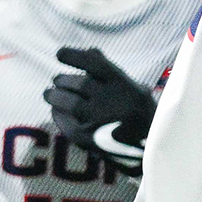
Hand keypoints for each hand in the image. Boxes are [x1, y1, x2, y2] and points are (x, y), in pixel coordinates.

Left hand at [46, 45, 154, 171]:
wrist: (152, 151)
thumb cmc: (143, 115)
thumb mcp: (135, 88)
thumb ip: (111, 71)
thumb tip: (90, 50)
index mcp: (123, 85)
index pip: (92, 63)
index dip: (73, 55)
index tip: (59, 53)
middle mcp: (109, 100)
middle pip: (77, 83)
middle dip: (63, 80)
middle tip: (57, 80)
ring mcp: (97, 120)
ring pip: (66, 101)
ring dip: (54, 95)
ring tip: (49, 93)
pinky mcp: (88, 139)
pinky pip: (65, 122)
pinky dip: (58, 115)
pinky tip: (56, 111)